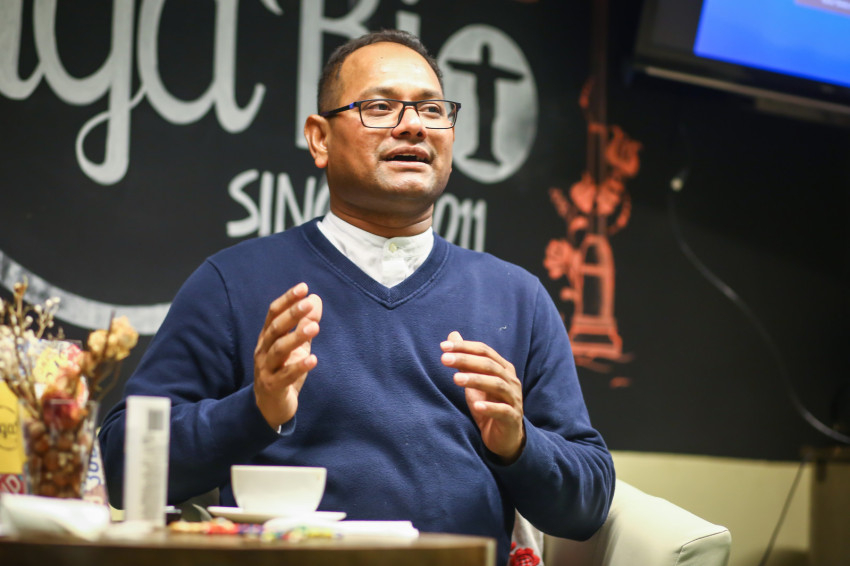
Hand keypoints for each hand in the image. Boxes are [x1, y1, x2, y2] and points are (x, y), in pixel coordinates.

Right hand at [253, 282, 321, 428]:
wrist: (270, 406)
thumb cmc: (283, 371)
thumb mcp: (296, 346)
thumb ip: (304, 324)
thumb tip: (315, 300)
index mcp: (267, 338)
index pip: (274, 314)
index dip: (287, 300)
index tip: (303, 287)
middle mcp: (263, 350)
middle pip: (275, 329)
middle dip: (291, 315)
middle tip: (307, 303)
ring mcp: (266, 369)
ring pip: (279, 351)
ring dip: (296, 338)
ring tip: (314, 328)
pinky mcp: (273, 387)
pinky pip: (285, 376)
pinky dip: (298, 367)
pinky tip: (313, 359)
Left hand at [440, 331, 524, 463]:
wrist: (504, 436)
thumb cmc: (488, 404)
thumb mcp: (474, 381)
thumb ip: (465, 360)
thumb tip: (452, 335)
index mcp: (503, 369)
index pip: (484, 351)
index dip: (465, 347)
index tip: (443, 347)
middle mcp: (511, 381)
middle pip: (490, 365)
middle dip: (466, 360)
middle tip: (444, 359)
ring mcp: (514, 399)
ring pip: (497, 385)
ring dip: (476, 380)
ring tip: (456, 379)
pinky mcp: (513, 418)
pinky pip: (503, 411)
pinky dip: (490, 407)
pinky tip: (476, 406)